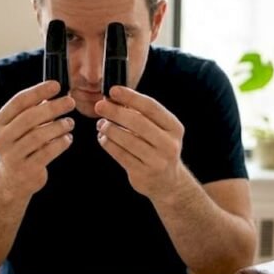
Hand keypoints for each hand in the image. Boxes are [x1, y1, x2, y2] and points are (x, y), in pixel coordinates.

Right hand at [0, 80, 74, 198]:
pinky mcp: (26, 170)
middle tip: (70, 102)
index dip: (38, 91)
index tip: (56, 85)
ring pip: (39, 136)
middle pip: (29, 117)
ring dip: (59, 126)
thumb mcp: (20, 127)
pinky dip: (60, 143)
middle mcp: (1, 139)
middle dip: (53, 107)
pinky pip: (47, 153)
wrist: (12, 181)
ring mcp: (12, 156)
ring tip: (70, 122)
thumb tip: (55, 89)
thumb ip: (33, 109)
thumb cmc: (22, 146)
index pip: (19, 102)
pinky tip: (68, 138)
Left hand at [94, 86, 185, 200]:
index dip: (131, 97)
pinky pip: (121, 155)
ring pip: (127, 140)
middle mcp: (169, 144)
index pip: (151, 107)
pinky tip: (103, 138)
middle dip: (116, 112)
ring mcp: (157, 160)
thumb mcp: (158, 130)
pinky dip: (109, 144)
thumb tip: (114, 98)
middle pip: (138, 122)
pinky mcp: (143, 173)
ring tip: (101, 124)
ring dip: (110, 129)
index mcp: (174, 127)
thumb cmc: (158, 148)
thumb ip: (141, 115)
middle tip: (100, 106)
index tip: (113, 90)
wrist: (168, 182)